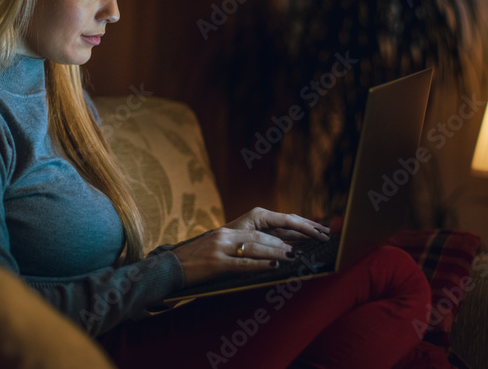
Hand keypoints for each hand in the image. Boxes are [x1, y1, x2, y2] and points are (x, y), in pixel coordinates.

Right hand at [170, 207, 329, 286]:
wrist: (170, 267)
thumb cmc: (199, 259)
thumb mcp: (224, 246)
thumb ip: (248, 244)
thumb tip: (283, 247)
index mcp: (232, 227)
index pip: (271, 221)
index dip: (296, 224)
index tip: (317, 229)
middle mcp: (227, 233)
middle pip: (267, 232)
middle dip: (294, 237)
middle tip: (316, 240)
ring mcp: (221, 247)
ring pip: (257, 246)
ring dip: (280, 251)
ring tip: (298, 254)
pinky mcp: (215, 263)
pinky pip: (242, 263)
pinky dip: (261, 264)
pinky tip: (275, 266)